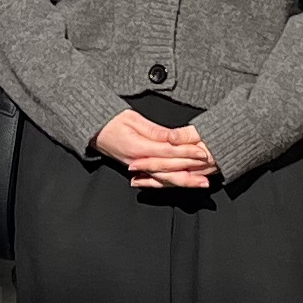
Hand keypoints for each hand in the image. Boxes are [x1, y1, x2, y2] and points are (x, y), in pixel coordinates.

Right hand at [94, 110, 214, 193]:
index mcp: (139, 147)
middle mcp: (139, 162)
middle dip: (190, 171)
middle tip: (209, 172)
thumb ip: (154, 131)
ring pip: (165, 178)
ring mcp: (138, 167)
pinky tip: (184, 183)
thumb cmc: (112, 121)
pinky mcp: (138, 168)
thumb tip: (172, 137)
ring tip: (202, 183)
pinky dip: (172, 182)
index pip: (168, 152)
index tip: (203, 152)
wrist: (94, 130)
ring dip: (185, 181)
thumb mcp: (133, 119)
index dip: (187, 153)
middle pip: (169, 170)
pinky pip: (157, 179)